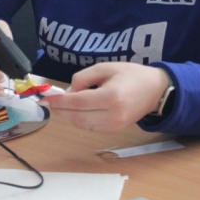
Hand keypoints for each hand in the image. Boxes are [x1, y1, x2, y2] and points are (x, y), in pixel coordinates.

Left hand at [43, 63, 169, 133]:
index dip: (59, 101)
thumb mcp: (104, 68)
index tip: (45, 98)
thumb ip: (83, 78)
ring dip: (68, 116)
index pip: (78, 102)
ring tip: (61, 105)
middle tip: (49, 101)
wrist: (154, 90)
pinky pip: (90, 127)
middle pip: (78, 117)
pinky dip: (79, 120)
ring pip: (82, 124)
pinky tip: (75, 110)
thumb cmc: (129, 74)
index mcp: (111, 97)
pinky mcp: (115, 131)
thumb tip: (68, 93)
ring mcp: (115, 126)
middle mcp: (113, 115)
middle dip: (61, 110)